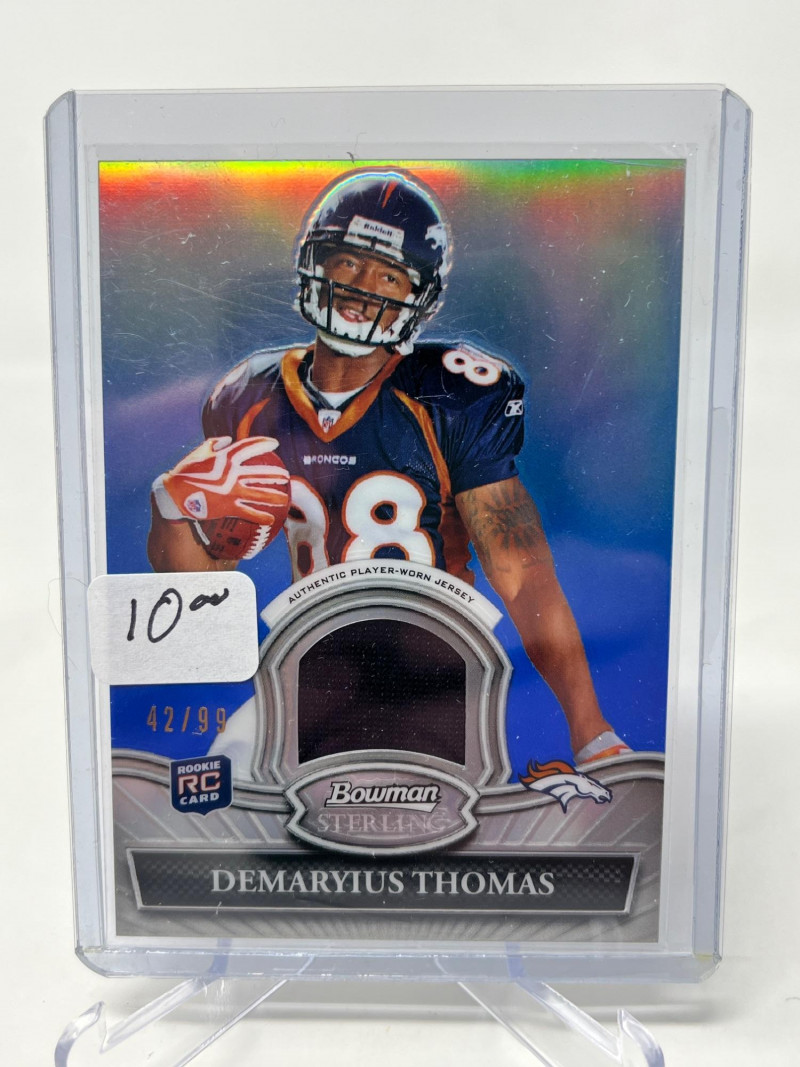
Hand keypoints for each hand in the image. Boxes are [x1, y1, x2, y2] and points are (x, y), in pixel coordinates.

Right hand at [153, 436, 289, 524]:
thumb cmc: (186, 471)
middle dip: (274, 474)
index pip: (249, 447)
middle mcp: (232, 473)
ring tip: (285, 498)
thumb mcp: (200, 452)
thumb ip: (215, 443)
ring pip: (258, 493)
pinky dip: (259, 516)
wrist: (174, 493)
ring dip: (273, 496)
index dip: (263, 443)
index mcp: (225, 457)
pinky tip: (270, 520)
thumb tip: (228, 439)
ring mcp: (231, 491)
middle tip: (286, 475)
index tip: (275, 443)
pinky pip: (247, 512)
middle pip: (259, 473)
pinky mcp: (227, 507)